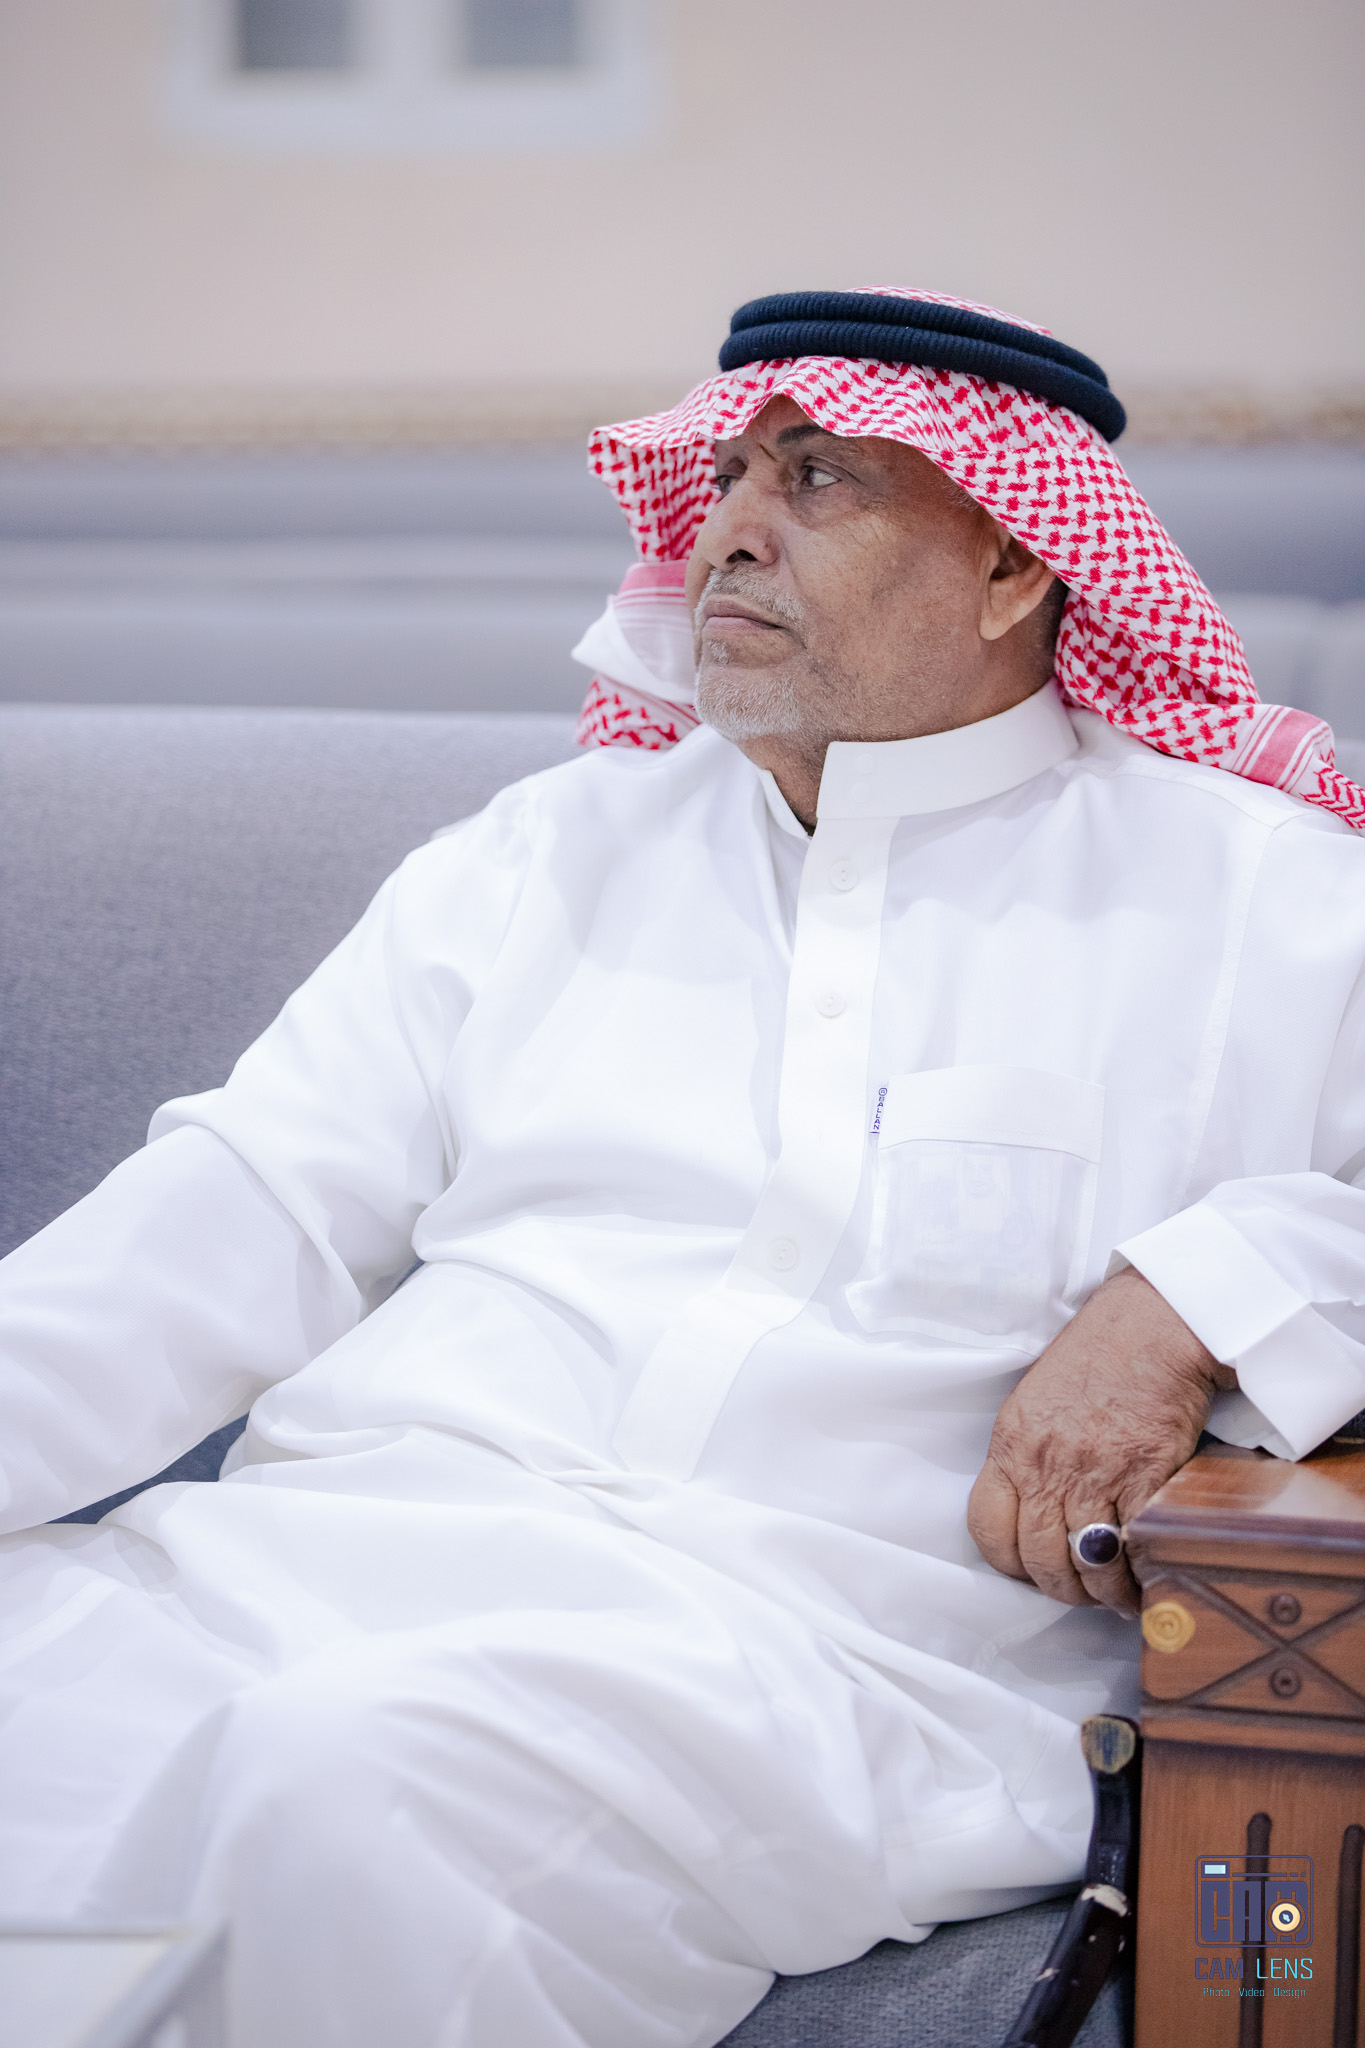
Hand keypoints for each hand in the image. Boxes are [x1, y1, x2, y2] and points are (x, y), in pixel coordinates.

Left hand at [966, 1268, 1234, 1613]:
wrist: (1155, 1324)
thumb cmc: (1098, 1355)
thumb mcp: (1037, 1400)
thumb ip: (1028, 1455)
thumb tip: (1036, 1509)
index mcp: (1012, 1443)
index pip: (986, 1529)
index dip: (1008, 1563)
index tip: (1029, 1570)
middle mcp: (1046, 1463)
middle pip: (1037, 1558)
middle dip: (1060, 1589)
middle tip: (1080, 1592)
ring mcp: (1095, 1472)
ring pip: (1087, 1563)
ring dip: (1103, 1592)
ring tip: (1116, 1595)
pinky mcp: (1146, 1476)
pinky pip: (1136, 1546)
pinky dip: (1142, 1573)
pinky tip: (1147, 1577)